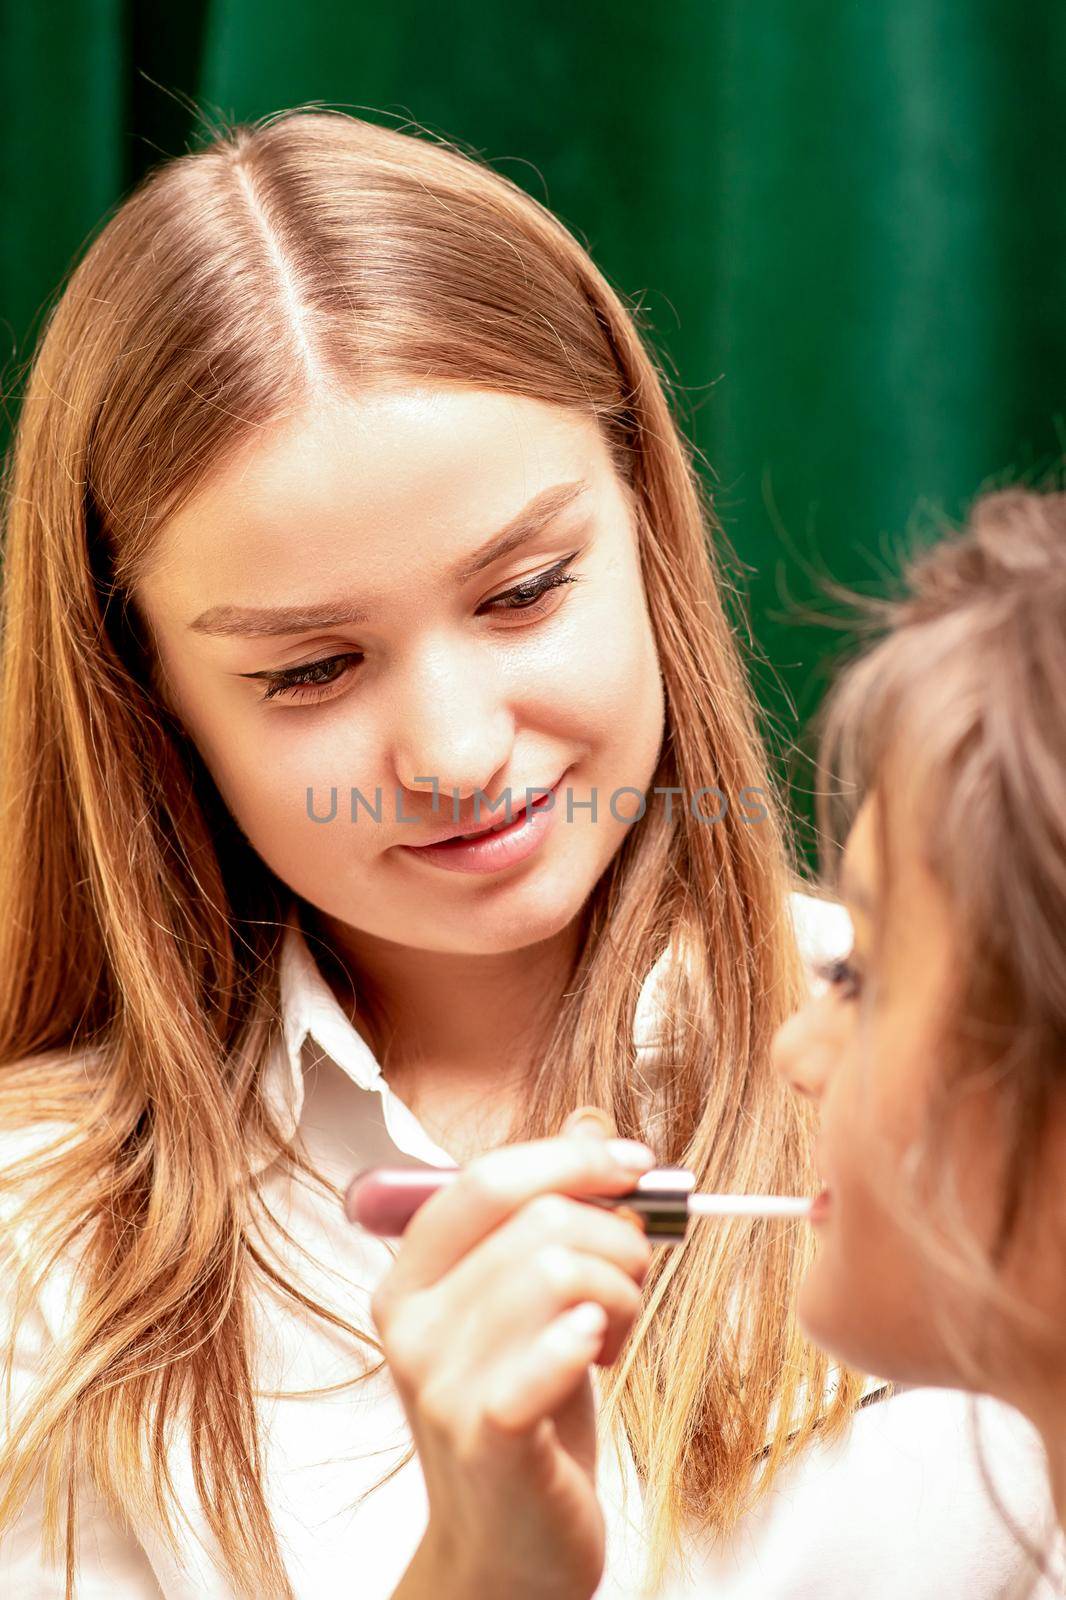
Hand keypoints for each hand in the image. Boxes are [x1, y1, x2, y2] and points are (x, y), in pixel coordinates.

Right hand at [373, 1112, 653, 1599]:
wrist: (509, 1551)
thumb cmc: (526, 1416)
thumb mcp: (528, 1304)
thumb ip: (545, 1212)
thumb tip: (586, 1121)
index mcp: (411, 1279)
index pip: (485, 1180)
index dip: (569, 1159)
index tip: (635, 1163)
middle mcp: (412, 1326)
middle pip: (537, 1223)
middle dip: (616, 1239)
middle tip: (631, 1283)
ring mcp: (442, 1385)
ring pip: (559, 1274)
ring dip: (621, 1296)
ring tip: (612, 1335)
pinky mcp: (489, 1440)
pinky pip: (552, 1352)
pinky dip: (592, 1336)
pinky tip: (598, 1352)